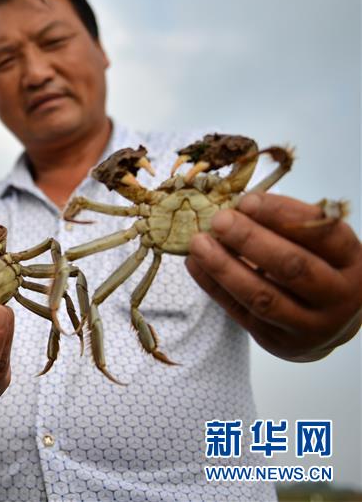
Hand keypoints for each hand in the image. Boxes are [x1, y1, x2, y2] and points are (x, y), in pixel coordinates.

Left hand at [186, 193, 361, 361]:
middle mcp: (338, 297)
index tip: (246, 200)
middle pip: (292, 267)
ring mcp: (309, 326)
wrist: (330, 323)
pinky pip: (239, 312)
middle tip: (219, 220)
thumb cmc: (321, 268)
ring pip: (262, 297)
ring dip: (224, 267)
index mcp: (353, 263)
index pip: (322, 235)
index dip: (282, 215)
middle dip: (251, 240)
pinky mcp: (277, 341)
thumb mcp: (321, 244)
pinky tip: (195, 264)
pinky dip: (213, 286)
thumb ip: (290, 224)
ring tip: (198, 243)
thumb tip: (239, 204)